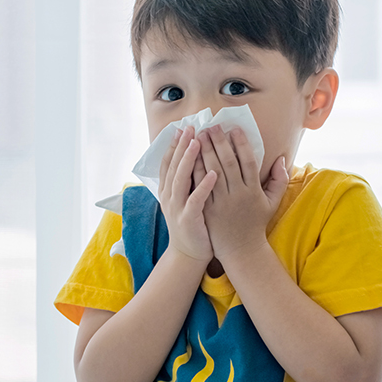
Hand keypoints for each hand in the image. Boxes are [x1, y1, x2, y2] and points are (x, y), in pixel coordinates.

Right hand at [157, 125, 217, 262]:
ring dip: (189, 160)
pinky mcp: (189, 219)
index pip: (168, 163)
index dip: (174, 146)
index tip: (182, 129)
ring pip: (181, 179)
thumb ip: (186, 181)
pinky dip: (204, 186)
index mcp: (168, 191)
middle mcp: (169, 196)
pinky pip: (196, 199)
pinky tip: (213, 173)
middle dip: (181, 146)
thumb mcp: (183, 200)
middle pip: (174, 166)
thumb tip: (193, 159)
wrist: (189, 253)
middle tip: (190, 128)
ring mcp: (177, 207)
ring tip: (198, 142)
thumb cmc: (192, 224)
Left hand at [196, 125, 289, 258]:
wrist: (241, 250)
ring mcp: (221, 201)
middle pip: (228, 162)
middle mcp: (237, 194)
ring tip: (199, 135)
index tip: (234, 129)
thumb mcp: (272, 203)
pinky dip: (196, 170)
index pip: (248, 161)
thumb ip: (279, 180)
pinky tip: (190, 157)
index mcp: (253, 190)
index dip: (241, 144)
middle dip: (219, 142)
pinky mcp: (208, 208)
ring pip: (212, 171)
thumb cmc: (256, 224)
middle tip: (212, 126)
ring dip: (205, 151)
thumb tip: (282, 159)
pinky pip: (201, 186)